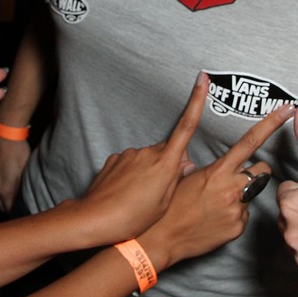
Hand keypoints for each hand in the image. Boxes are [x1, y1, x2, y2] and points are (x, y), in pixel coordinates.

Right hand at [0, 135, 30, 212]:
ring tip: (15, 194)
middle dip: (9, 206)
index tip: (24, 210)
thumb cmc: (18, 151)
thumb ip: (21, 186)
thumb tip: (23, 196)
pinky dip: (0, 187)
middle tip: (20, 204)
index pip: (8, 208)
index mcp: (4, 189)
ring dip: (4, 197)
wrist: (6, 135)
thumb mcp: (24, 170)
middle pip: (1, 204)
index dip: (16, 210)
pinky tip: (7, 182)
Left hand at [69, 72, 212, 245]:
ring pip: (148, 158)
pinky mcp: (116, 157)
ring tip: (140, 196)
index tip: (202, 79)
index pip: (186, 127)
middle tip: (161, 190)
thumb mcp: (164, 204)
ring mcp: (130, 153)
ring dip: (149, 170)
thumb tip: (185, 164)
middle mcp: (148, 153)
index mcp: (165, 163)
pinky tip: (127, 191)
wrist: (95, 217)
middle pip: (167, 150)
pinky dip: (133, 173)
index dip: (196, 101)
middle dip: (169, 163)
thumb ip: (176, 179)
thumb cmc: (133, 217)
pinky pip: (131, 162)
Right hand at [139, 98, 295, 267]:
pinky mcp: (238, 228)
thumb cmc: (171, 204)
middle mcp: (232, 189)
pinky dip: (233, 214)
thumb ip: (209, 169)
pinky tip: (215, 218)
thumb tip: (215, 167)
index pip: (250, 142)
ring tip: (218, 202)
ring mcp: (237, 210)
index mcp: (219, 171)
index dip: (271, 124)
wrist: (163, 237)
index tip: (287, 109)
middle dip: (256, 170)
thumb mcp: (186, 176)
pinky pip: (243, 215)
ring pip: (251, 194)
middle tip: (239, 176)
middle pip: (262, 170)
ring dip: (241, 194)